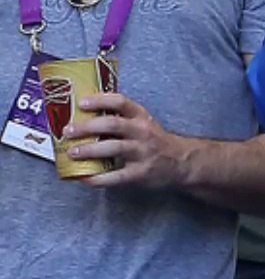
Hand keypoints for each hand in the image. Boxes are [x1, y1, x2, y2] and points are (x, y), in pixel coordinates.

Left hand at [67, 93, 190, 189]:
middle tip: (68, 131)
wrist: (181, 161)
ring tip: (72, 153)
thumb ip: (118, 120)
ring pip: (113, 148)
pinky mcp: (140, 173)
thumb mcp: (143, 123)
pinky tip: (83, 177)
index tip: (81, 102)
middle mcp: (143, 132)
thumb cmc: (154, 141)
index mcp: (141, 117)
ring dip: (89, 150)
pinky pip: (115, 176)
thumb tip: (81, 118)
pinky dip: (97, 178)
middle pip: (113, 125)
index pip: (121, 102)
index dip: (100, 101)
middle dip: (87, 127)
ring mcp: (142, 153)